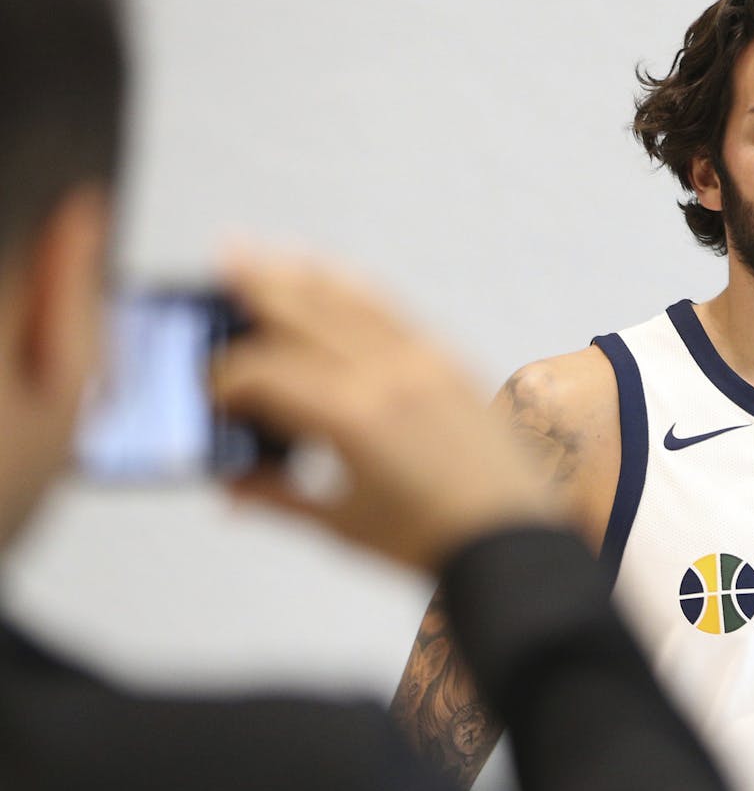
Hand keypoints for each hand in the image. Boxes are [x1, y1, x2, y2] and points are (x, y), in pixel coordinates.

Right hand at [211, 252, 558, 571]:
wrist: (510, 540)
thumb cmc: (432, 540)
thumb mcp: (341, 522)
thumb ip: (277, 497)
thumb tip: (232, 487)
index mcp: (350, 416)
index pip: (267, 374)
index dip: (226, 378)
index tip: (207, 386)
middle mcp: (386, 375)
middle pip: (304, 314)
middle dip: (256, 287)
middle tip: (220, 258)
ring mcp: (423, 362)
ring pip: (348, 301)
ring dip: (302, 275)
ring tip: (263, 250)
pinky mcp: (450, 362)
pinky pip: (393, 311)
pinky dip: (355, 289)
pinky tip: (333, 276)